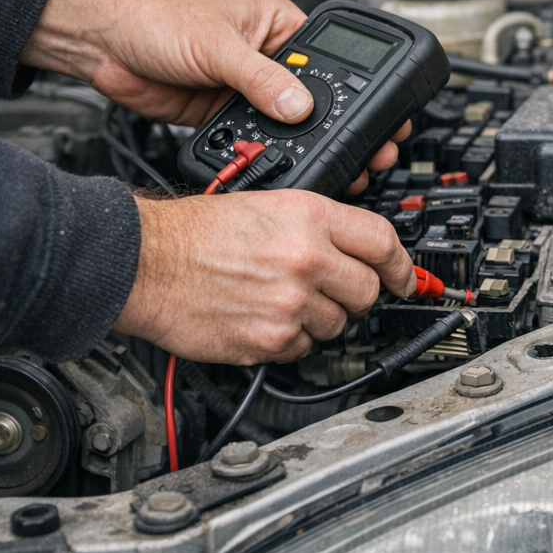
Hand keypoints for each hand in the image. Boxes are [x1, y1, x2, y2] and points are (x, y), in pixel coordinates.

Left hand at [20, 0, 400, 191]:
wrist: (100, 42)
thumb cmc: (155, 17)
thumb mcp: (217, 45)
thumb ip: (261, 79)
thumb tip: (300, 106)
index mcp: (278, 25)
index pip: (330, 57)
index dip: (358, 87)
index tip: (382, 114)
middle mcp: (269, 57)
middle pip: (316, 97)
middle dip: (338, 124)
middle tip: (367, 149)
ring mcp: (247, 88)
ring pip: (288, 122)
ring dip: (301, 142)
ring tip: (332, 163)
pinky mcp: (224, 114)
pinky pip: (257, 138)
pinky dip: (266, 152)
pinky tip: (278, 163)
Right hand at [112, 190, 416, 363]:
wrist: (144, 262)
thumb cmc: (195, 232)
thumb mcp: (268, 203)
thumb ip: (317, 225)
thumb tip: (356, 250)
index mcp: (310, 217)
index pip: (383, 241)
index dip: (402, 265)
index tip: (407, 279)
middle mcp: (307, 260)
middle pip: (368, 290)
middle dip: (357, 295)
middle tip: (335, 292)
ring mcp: (290, 303)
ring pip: (338, 324)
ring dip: (320, 318)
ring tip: (285, 300)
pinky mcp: (269, 340)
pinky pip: (302, 349)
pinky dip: (290, 340)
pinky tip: (265, 318)